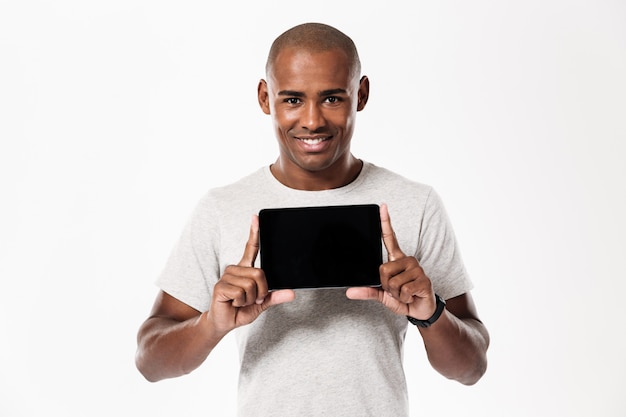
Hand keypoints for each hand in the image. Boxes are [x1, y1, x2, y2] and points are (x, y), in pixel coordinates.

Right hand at [207, 215, 294, 334]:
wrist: (224, 323)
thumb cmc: (240, 310)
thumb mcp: (262, 304)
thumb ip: (275, 297)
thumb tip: (291, 292)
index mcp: (245, 269)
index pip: (251, 248)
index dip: (254, 233)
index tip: (256, 218)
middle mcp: (235, 269)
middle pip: (260, 273)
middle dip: (261, 291)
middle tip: (252, 299)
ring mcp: (227, 276)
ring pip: (251, 284)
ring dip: (251, 298)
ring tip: (241, 301)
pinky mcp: (220, 286)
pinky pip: (241, 292)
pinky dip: (242, 302)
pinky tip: (233, 303)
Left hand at [346, 204, 436, 319]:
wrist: (420, 310)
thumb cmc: (403, 297)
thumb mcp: (382, 295)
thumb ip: (367, 291)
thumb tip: (350, 291)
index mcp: (396, 259)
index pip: (389, 237)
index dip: (385, 222)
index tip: (382, 207)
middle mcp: (407, 260)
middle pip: (382, 269)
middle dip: (385, 285)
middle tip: (395, 290)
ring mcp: (416, 269)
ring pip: (392, 282)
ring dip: (396, 293)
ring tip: (405, 293)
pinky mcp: (423, 280)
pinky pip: (403, 290)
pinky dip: (404, 298)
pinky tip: (412, 296)